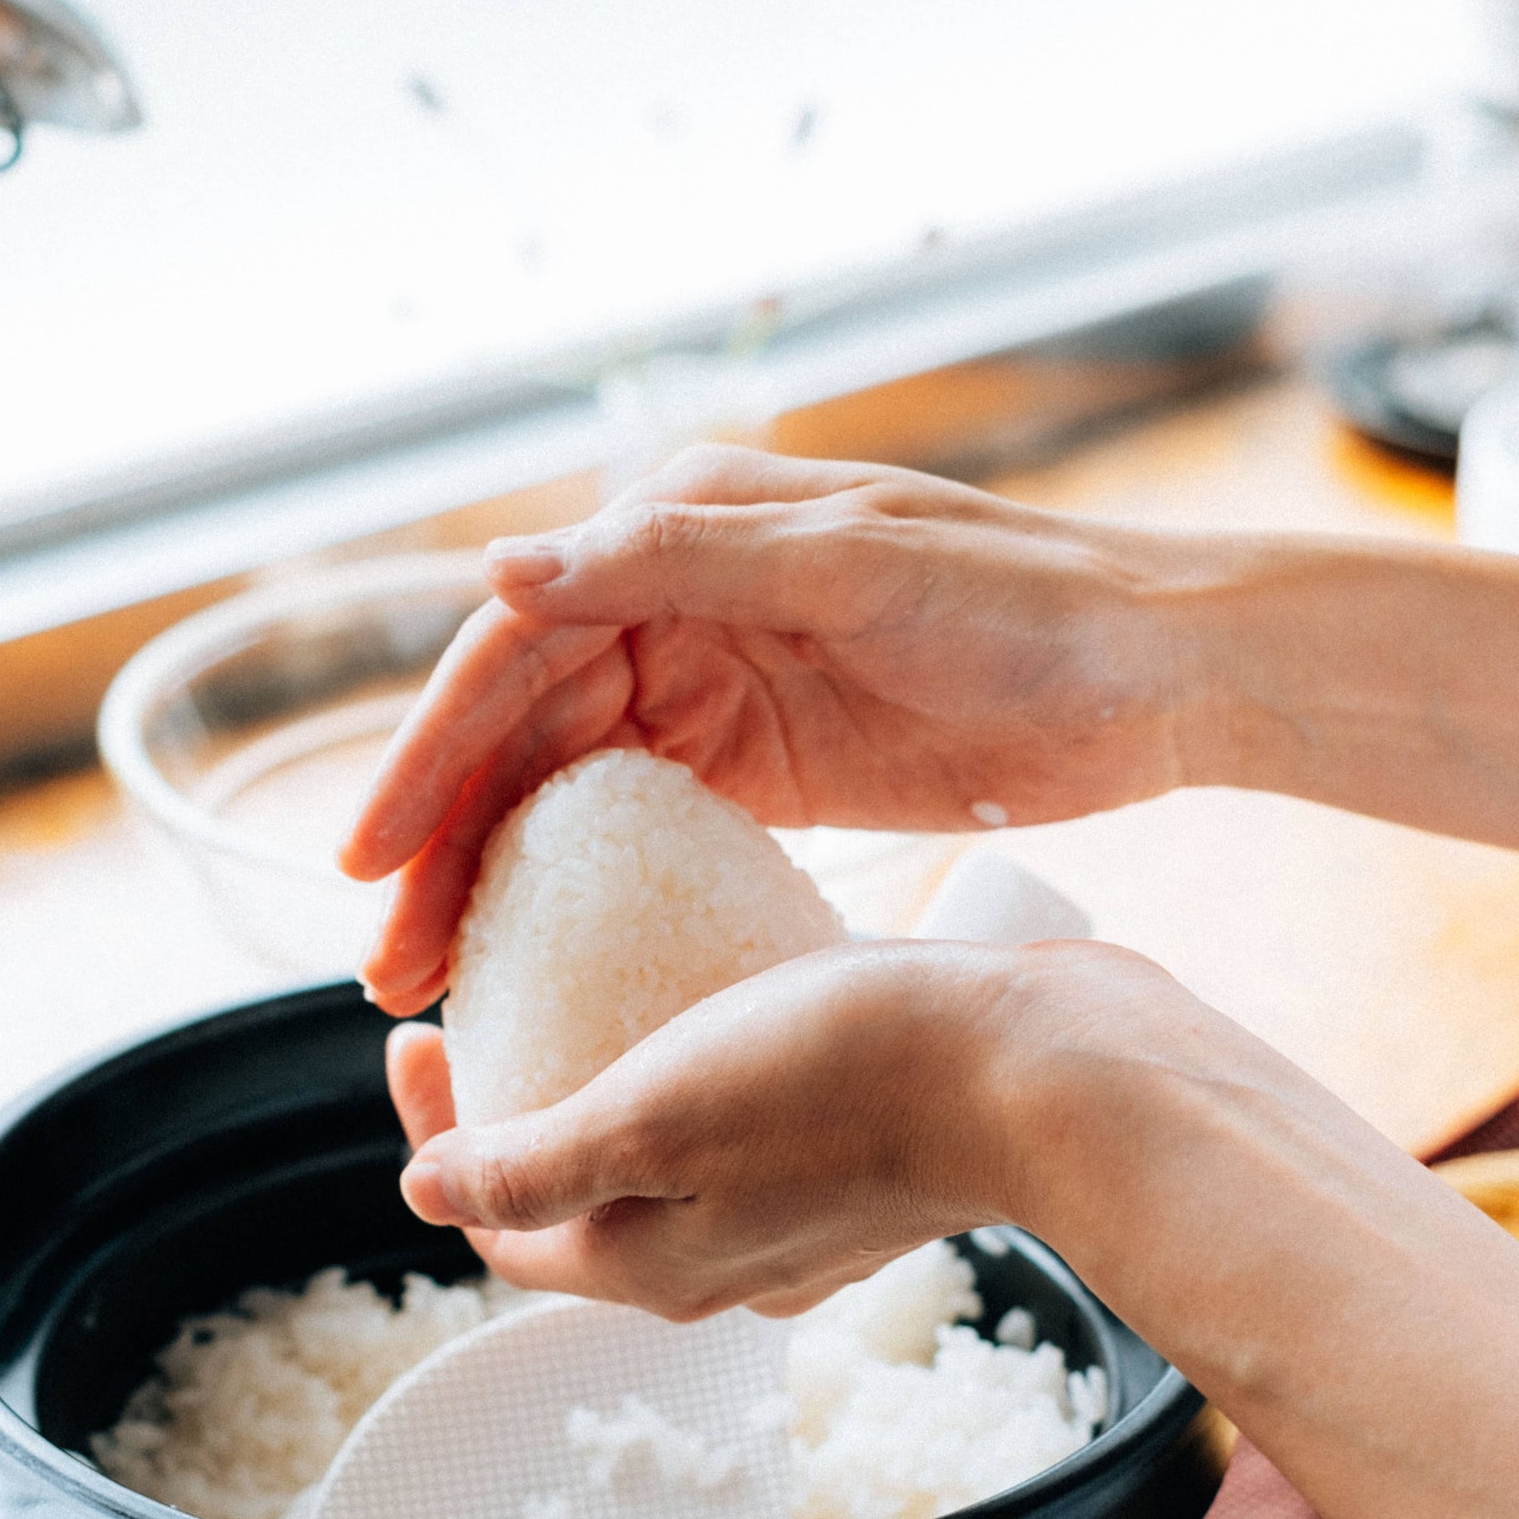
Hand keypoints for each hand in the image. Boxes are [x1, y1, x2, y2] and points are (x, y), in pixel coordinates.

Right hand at [342, 445, 1240, 1011]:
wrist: (1150, 675)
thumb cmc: (1021, 602)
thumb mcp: (850, 568)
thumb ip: (677, 564)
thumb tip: (499, 569)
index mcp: (680, 534)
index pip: (517, 648)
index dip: (432, 753)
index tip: (368, 858)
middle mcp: (678, 606)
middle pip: (524, 734)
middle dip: (448, 846)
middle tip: (393, 966)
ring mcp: (721, 692)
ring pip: (569, 794)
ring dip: (498, 884)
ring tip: (441, 984)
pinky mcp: (765, 768)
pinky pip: (645, 832)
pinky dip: (586, 891)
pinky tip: (543, 956)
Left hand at [385, 936, 1197, 1316]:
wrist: (1040, 1076)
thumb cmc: (850, 1081)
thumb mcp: (655, 1116)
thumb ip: (533, 1169)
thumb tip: (425, 1196)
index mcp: (653, 1264)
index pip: (498, 1224)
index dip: (434, 1135)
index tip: (417, 1028)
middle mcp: (723, 1264)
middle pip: (578, 1200)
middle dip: (520, 1111)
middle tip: (501, 1002)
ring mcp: (799, 1223)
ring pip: (667, 1167)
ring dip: (613, 1090)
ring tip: (603, 988)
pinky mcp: (859, 1169)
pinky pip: (747, 1133)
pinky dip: (703, 1079)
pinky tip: (721, 995)